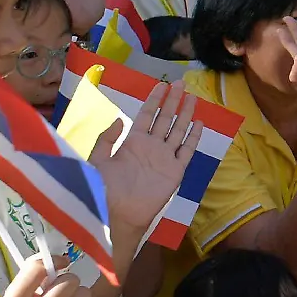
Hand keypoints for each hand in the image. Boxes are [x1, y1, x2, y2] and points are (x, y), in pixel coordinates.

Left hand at [88, 82, 201, 233]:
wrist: (118, 212)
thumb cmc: (104, 187)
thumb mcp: (97, 159)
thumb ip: (106, 139)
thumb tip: (119, 119)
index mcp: (133, 142)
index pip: (146, 115)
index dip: (154, 100)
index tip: (162, 85)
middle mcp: (151, 146)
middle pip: (165, 118)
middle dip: (173, 101)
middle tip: (182, 84)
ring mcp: (165, 157)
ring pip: (178, 130)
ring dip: (185, 114)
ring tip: (193, 98)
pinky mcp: (176, 170)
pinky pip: (187, 150)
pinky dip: (194, 137)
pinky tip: (199, 123)